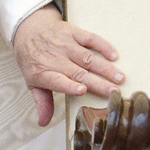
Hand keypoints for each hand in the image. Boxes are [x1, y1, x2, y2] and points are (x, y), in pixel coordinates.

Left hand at [13, 4, 124, 126]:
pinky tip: (114, 55)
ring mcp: (65, 44)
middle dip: (97, 82)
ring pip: (87, 57)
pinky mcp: (73, 32)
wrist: (28, 27)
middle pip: (78, 72)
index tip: (82, 90)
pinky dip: (103, 45)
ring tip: (120, 78)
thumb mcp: (32, 80)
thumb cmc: (33, 58)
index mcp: (43, 72)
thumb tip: (43, 122)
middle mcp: (55, 58)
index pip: (56, 80)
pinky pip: (89, 38)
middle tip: (114, 92)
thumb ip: (42, 101)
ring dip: (105, 67)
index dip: (68, 85)